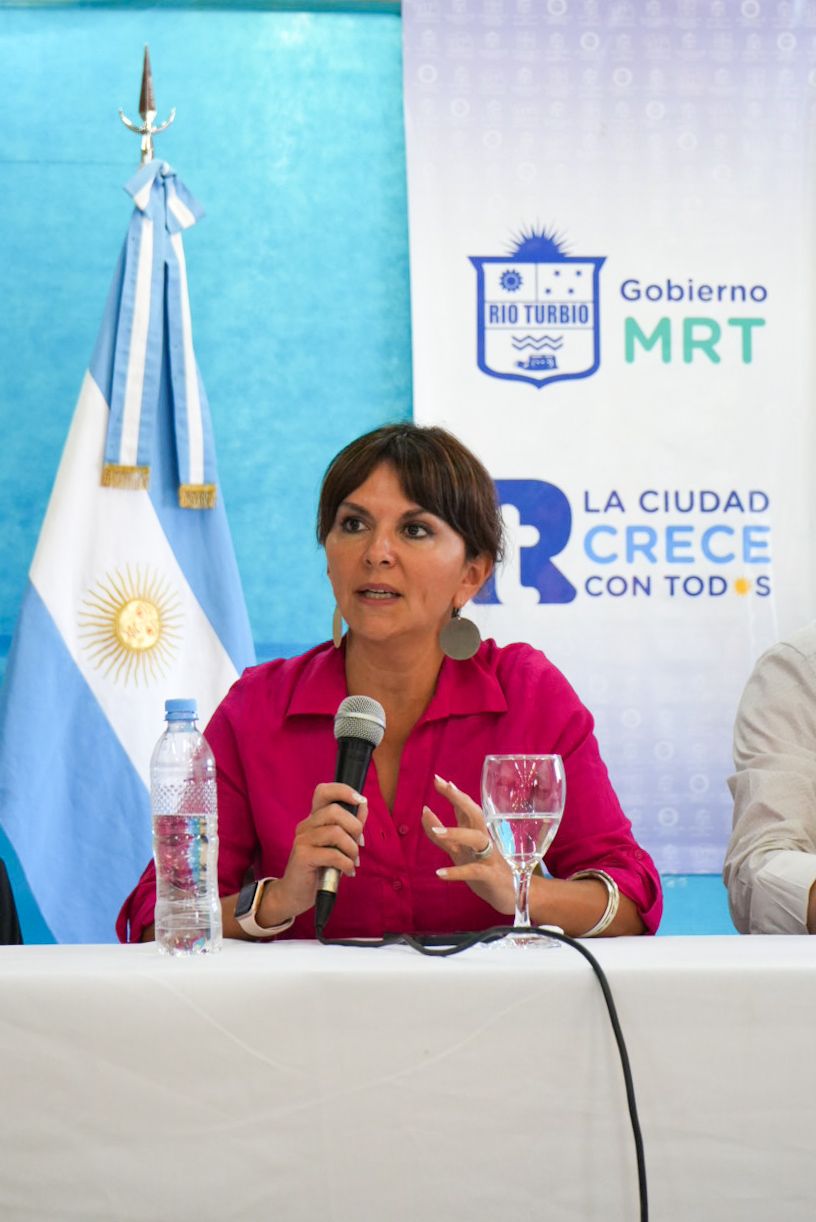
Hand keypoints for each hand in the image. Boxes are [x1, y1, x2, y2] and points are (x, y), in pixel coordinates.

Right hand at [267, 783, 367, 922]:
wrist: (294, 894)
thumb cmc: (319, 869)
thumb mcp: (338, 845)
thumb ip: (350, 825)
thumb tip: (364, 805)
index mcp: (314, 820)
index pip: (323, 791)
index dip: (343, 790)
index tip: (360, 800)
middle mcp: (306, 825)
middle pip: (334, 810)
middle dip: (355, 827)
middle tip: (358, 844)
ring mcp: (302, 840)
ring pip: (336, 832)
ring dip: (351, 849)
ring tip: (352, 861)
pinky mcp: (302, 856)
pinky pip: (332, 854)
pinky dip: (346, 863)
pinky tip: (348, 872)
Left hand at [421, 774, 515, 916]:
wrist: (518, 894)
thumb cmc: (487, 870)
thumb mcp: (463, 853)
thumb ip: (445, 836)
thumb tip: (425, 813)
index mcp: (478, 834)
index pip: (466, 808)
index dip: (453, 794)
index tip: (438, 779)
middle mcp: (485, 841)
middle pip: (475, 814)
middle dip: (459, 799)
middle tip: (443, 786)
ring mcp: (490, 857)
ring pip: (476, 839)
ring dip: (456, 833)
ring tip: (437, 832)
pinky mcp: (491, 876)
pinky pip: (474, 871)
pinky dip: (456, 872)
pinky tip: (439, 873)